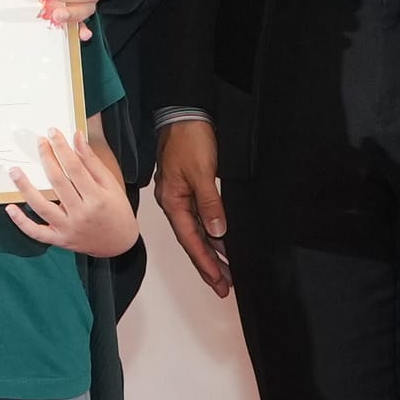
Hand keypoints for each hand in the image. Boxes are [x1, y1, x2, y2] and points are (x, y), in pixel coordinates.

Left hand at [3, 124, 137, 262]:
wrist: (119, 243)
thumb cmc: (116, 210)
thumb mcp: (110, 184)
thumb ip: (92, 161)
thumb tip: (77, 137)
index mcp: (97, 198)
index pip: (75, 167)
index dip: (62, 148)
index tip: (52, 133)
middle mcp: (81, 214)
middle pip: (58, 182)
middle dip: (46, 159)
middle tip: (39, 142)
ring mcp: (68, 229)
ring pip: (42, 207)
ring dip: (25, 188)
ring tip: (14, 171)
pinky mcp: (59, 240)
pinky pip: (36, 232)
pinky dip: (21, 222)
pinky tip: (10, 208)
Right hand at [153, 118, 232, 296]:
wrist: (183, 113)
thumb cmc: (188, 139)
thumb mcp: (202, 172)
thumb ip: (209, 203)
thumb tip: (217, 232)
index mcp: (173, 202)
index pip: (191, 241)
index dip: (206, 263)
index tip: (219, 281)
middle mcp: (174, 203)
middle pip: (192, 241)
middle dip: (208, 265)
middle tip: (223, 286)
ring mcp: (181, 196)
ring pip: (197, 231)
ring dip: (211, 251)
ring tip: (226, 271)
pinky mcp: (189, 187)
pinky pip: (200, 218)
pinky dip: (211, 233)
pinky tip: (222, 241)